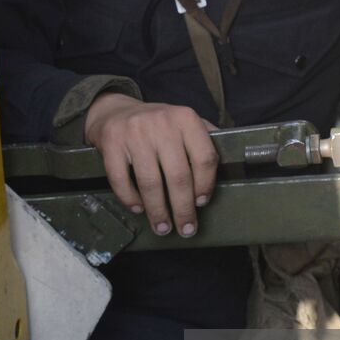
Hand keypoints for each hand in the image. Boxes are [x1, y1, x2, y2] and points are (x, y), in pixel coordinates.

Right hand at [84, 93, 218, 236]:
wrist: (115, 110)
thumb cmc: (156, 124)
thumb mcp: (183, 121)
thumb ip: (204, 138)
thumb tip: (227, 166)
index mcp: (185, 119)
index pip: (204, 158)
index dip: (206, 185)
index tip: (202, 203)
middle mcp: (162, 123)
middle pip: (179, 176)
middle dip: (183, 209)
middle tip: (186, 228)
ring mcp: (135, 133)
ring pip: (150, 182)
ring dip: (158, 211)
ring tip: (163, 227)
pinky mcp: (112, 143)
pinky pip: (121, 179)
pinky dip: (130, 199)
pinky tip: (138, 209)